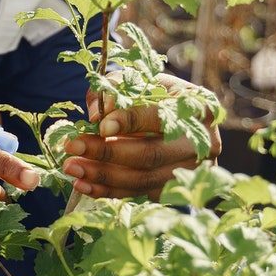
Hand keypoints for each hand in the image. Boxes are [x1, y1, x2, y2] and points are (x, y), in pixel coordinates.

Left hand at [63, 73, 221, 199]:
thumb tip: (96, 115)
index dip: (130, 121)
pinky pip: (138, 194)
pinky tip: (83, 184)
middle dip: (106, 153)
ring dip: (102, 176)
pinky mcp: (176, 190)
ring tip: (71, 167)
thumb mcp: (139, 81)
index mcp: (200, 108)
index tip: (100, 125)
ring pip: (143, 179)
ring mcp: (192, 172)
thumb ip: (115, 88)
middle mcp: (203, 143)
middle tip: (72, 147)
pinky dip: (108, 191)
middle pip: (150, 154)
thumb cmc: (155, 94)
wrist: (176, 118)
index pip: (161, 117)